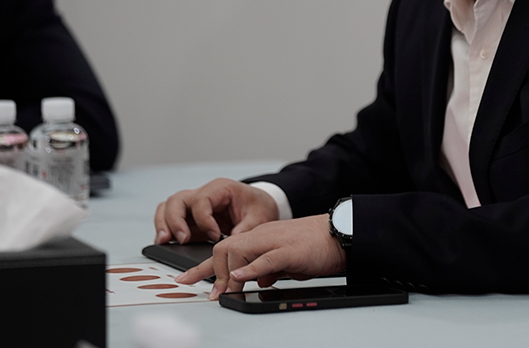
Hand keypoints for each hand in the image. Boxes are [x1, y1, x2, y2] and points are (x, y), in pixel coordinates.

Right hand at [153, 178, 278, 245]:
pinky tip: (166, 242)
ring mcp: (194, 205)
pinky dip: (165, 229)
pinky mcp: (190, 218)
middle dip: (175, 220)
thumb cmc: (258, 207)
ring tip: (164, 241)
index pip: (201, 201)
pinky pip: (169, 218)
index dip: (204, 220)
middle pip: (177, 200)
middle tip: (183, 239)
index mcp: (220, 188)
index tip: (215, 237)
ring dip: (164, 224)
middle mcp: (203, 194)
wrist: (259, 205)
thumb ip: (247, 228)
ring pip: (168, 207)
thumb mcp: (260, 216)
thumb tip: (230, 243)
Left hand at [174, 214, 346, 299]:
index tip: (188, 280)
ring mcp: (274, 241)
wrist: (340, 233)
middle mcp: (262, 236)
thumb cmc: (316, 245)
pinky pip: (265, 258)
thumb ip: (269, 267)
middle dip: (211, 272)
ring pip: (238, 251)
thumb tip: (257, 281)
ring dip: (227, 275)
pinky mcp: (289, 250)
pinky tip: (240, 277)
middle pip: (224, 248)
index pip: (225, 249)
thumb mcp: (286, 259)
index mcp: (260, 237)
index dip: (204, 267)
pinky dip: (249, 269)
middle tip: (211, 294)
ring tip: (222, 293)